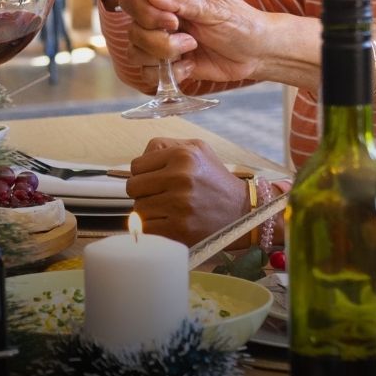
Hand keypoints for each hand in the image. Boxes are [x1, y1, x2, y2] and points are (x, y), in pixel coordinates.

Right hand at [120, 0, 267, 84]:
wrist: (257, 53)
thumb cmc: (241, 23)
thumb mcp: (215, 8)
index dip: (145, 13)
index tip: (173, 21)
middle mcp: (160, 17)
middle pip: (133, 30)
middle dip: (160, 40)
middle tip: (190, 39)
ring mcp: (161, 41)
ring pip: (135, 52)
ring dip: (164, 56)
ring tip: (192, 50)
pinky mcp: (166, 64)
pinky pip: (147, 73)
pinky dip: (168, 74)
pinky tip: (190, 66)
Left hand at [126, 138, 247, 245]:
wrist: (243, 211)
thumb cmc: (215, 180)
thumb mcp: (198, 149)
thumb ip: (166, 146)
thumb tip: (138, 161)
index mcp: (182, 155)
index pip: (136, 166)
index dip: (143, 174)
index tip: (156, 180)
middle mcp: (180, 178)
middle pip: (132, 187)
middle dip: (143, 193)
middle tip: (160, 196)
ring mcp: (180, 205)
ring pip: (138, 209)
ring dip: (149, 212)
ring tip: (168, 210)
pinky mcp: (180, 229)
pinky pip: (147, 229)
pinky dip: (154, 228)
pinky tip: (169, 223)